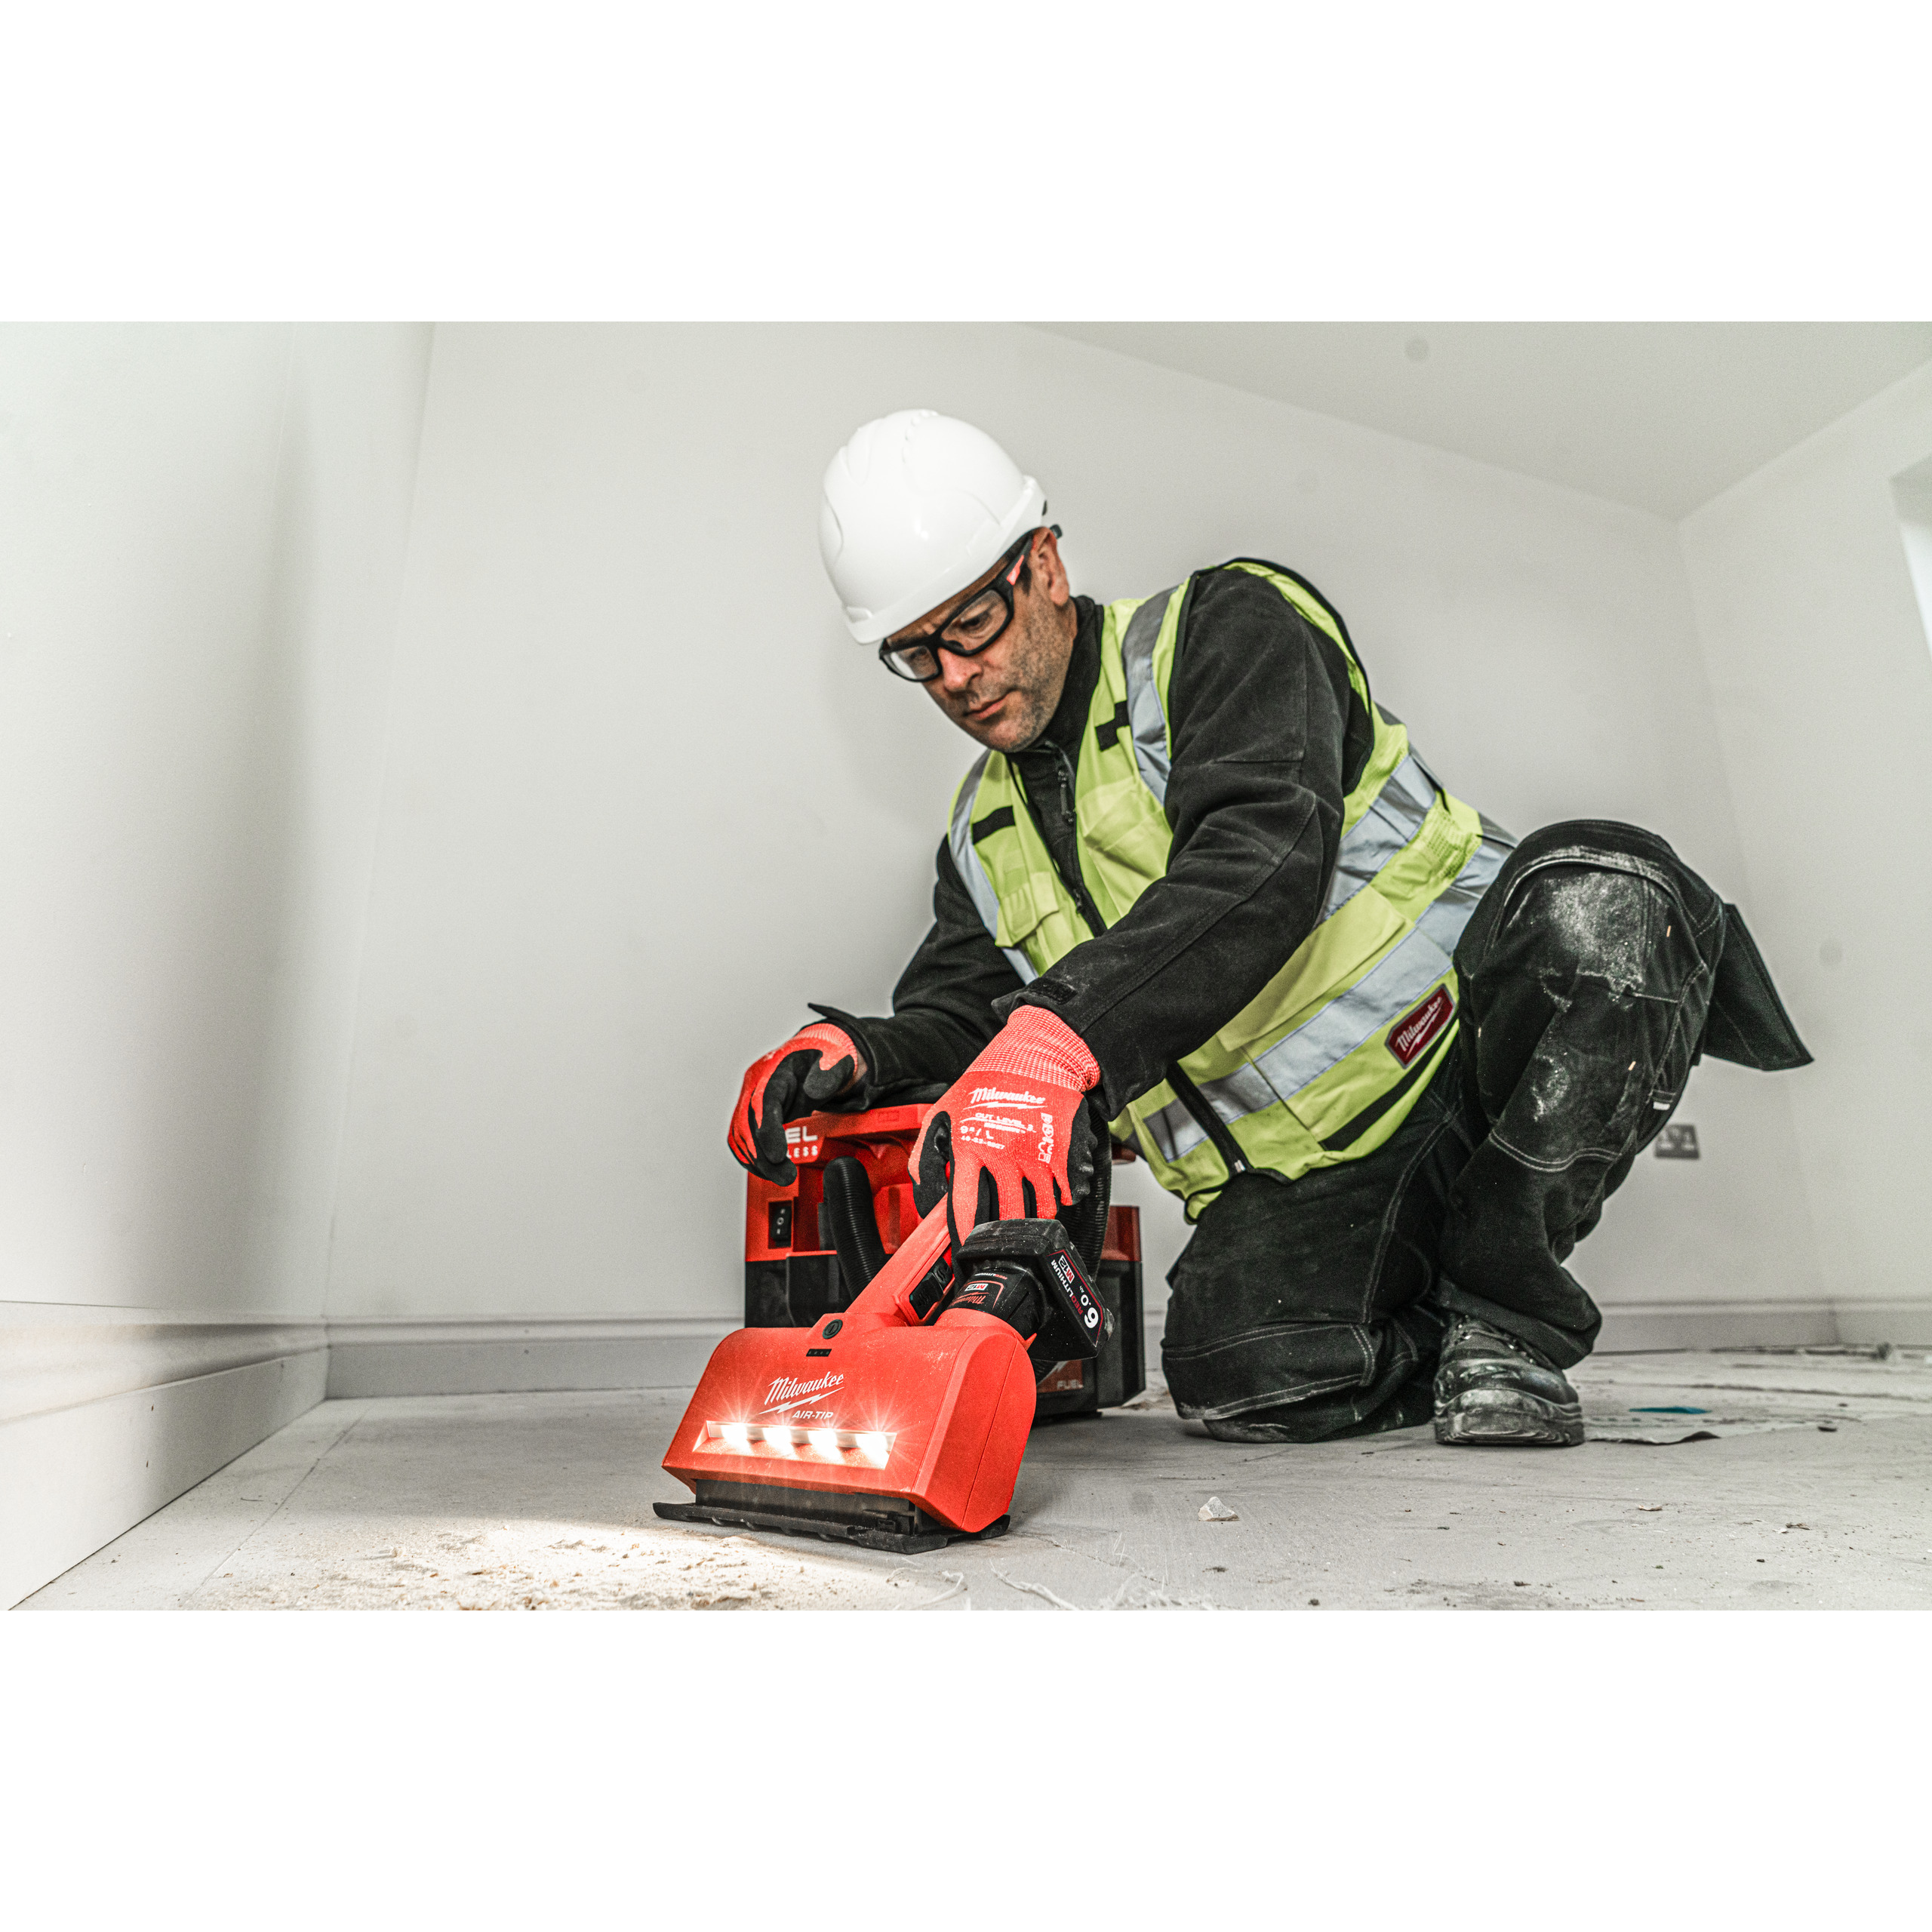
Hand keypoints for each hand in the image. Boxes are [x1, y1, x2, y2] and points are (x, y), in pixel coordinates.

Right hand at [727, 1023, 862, 1182]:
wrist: (818, 1056)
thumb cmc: (825, 1058)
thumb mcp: (834, 1061)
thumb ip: (826, 1075)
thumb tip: (813, 1091)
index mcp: (773, 1070)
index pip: (761, 1102)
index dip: (766, 1131)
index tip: (777, 1155)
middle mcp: (755, 1085)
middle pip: (746, 1124)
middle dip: (763, 1155)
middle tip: (785, 1175)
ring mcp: (751, 1100)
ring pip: (740, 1135)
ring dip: (757, 1160)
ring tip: (781, 1177)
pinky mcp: (753, 1114)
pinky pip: (743, 1139)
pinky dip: (752, 1157)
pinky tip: (769, 1169)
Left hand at [911, 1006, 1099, 1239]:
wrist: (1037, 1053)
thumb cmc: (990, 1079)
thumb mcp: (944, 1110)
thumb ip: (927, 1152)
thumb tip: (924, 1191)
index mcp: (971, 1145)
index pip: (964, 1203)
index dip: (964, 1233)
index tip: (966, 1249)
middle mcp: (1002, 1152)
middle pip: (1004, 1213)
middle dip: (1003, 1231)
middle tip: (1002, 1240)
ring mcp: (1034, 1153)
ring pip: (1039, 1208)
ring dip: (1035, 1217)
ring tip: (1030, 1217)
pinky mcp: (1062, 1150)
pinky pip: (1067, 1192)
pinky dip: (1063, 1199)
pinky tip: (1056, 1194)